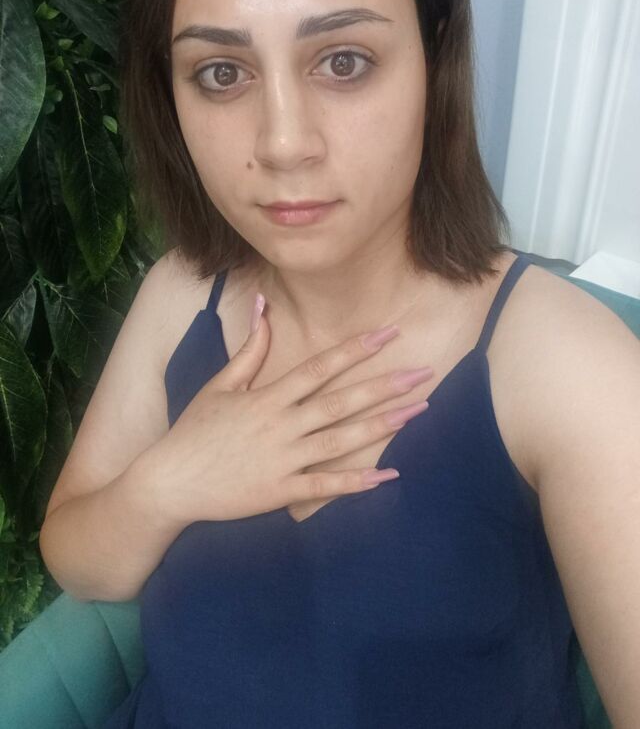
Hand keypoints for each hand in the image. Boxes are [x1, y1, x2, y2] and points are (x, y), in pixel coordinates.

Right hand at [147, 293, 430, 523]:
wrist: (169, 482)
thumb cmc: (194, 431)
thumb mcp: (220, 385)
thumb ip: (250, 349)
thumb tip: (263, 305)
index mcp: (268, 397)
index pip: (319, 368)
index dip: (355, 350)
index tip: (388, 335)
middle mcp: (281, 425)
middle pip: (340, 401)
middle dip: (384, 386)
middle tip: (423, 373)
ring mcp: (283, 460)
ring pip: (340, 440)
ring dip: (381, 426)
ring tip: (417, 411)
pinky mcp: (280, 492)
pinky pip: (324, 487)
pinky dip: (356, 483)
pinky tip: (387, 475)